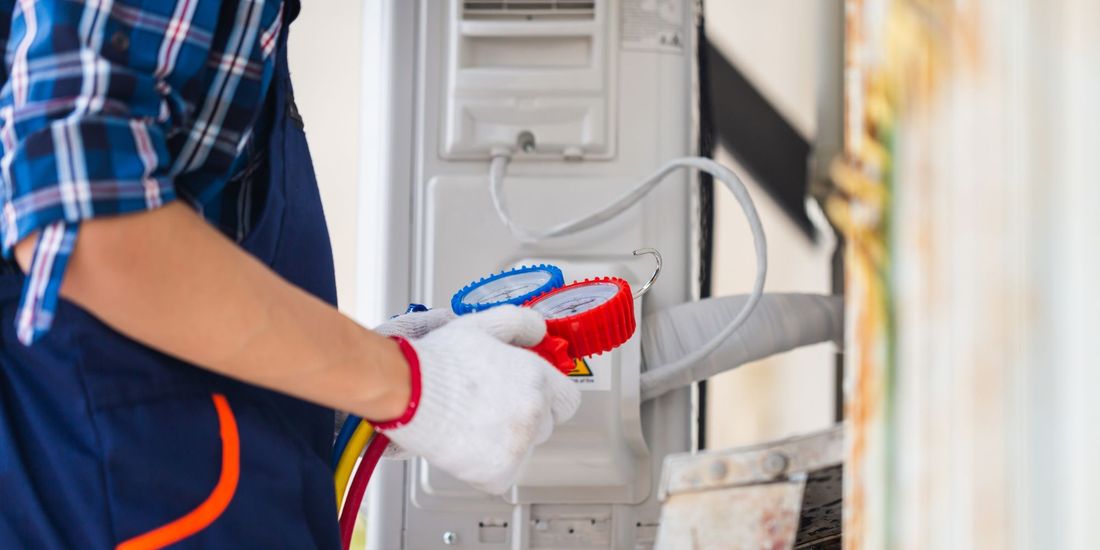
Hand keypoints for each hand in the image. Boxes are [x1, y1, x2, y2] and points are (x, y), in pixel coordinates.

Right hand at [372, 306, 580, 493]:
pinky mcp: (498, 472)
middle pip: (546, 425)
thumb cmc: (440, 361)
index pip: (568, 400)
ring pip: (523, 450)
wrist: (408, 392)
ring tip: (473, 423)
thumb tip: (539, 330)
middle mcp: (534, 413)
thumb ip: (520, 322)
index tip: (531, 396)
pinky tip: (467, 445)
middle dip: (525, 417)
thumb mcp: (483, 325)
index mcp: (537, 379)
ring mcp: (518, 445)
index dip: (550, 397)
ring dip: (506, 441)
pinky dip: (486, 467)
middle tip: (492, 407)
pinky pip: (502, 475)